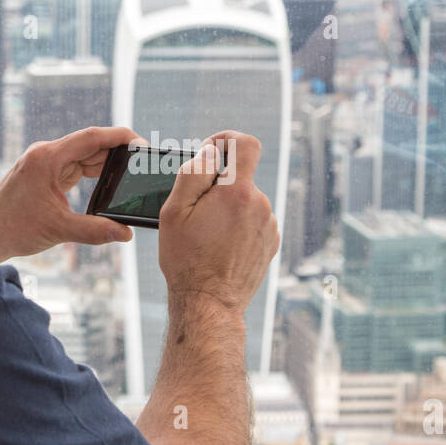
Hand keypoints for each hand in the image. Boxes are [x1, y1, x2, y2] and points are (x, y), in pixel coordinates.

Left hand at [0, 126, 141, 262]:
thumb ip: (95, 230)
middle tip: (142, 163)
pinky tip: (108, 181)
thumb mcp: (58, 229)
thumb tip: (125, 234)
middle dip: (117, 152)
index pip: (91, 137)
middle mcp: (46, 154)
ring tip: (130, 174)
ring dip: (105, 164)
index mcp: (47, 157)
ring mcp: (44, 164)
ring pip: (83, 156)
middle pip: (90, 145)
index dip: (119, 137)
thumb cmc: (13, 228)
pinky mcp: (44, 175)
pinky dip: (92, 173)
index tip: (141, 142)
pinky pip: (74, 167)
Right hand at [158, 131, 279, 314]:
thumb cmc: (187, 260)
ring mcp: (269, 225)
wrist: (209, 304)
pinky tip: (220, 245)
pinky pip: (254, 220)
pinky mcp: (270, 243)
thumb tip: (210, 152)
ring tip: (207, 234)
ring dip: (228, 207)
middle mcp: (261, 205)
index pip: (246, 144)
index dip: (226, 140)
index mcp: (238, 192)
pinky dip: (238, 225)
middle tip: (195, 210)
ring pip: (246, 200)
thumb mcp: (175, 211)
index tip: (209, 153)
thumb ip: (194, 173)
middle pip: (241, 176)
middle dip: (218, 184)